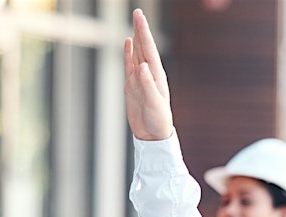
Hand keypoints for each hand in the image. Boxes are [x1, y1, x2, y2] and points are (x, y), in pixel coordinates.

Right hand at [124, 8, 173, 140]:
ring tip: (135, 23)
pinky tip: (127, 42)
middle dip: (140, 29)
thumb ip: (148, 85)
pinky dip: (128, 53)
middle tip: (137, 12)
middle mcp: (149, 73)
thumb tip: (143, 66)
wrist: (152, 136)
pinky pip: (129, 65)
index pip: (149, 49)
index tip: (139, 16)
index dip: (144, 32)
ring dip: (136, 38)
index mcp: (157, 76)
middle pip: (143, 47)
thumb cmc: (158, 121)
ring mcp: (140, 78)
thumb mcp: (154, 104)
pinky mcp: (132, 85)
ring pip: (137, 53)